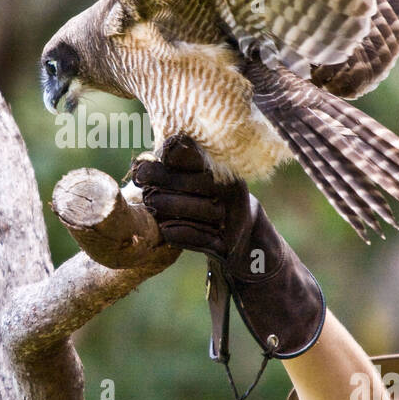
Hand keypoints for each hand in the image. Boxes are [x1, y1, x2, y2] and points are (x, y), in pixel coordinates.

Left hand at [132, 136, 324, 358]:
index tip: (144, 163)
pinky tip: (166, 231)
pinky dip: (183, 235)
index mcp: (229, 175)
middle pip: (198, 183)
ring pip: (200, 210)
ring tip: (149, 202)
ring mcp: (234, 221)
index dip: (171, 160)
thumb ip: (189, 171)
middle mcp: (235, 195)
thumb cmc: (223, 212)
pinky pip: (203, 240)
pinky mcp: (229, 247)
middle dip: (166, 181)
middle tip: (142, 182)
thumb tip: (162, 150)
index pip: (199, 161)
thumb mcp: (213, 188)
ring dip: (171, 206)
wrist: (256, 250)